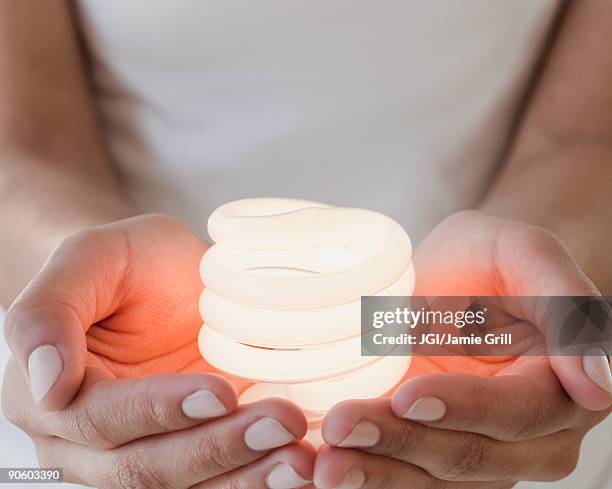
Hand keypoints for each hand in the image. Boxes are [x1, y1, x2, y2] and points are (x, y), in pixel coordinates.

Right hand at [2, 214, 314, 487]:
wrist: (166, 277)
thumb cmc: (130, 263)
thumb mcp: (91, 258)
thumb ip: (49, 311)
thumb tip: (44, 383)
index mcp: (51, 396)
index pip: (99, 418)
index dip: (159, 410)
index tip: (219, 392)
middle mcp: (90, 442)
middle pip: (145, 466)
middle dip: (216, 449)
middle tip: (280, 423)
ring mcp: (145, 452)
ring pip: (186, 487)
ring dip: (245, 477)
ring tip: (299, 459)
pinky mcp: (192, 453)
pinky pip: (218, 481)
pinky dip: (258, 478)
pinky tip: (300, 465)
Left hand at [314, 211, 610, 487]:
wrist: (455, 283)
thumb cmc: (487, 261)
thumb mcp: (523, 252)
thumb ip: (567, 306)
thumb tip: (597, 386)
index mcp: (560, 388)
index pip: (519, 413)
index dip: (466, 409)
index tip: (408, 396)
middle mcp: (529, 437)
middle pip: (470, 458)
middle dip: (403, 444)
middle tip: (340, 426)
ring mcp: (480, 453)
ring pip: (433, 481)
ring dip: (376, 474)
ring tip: (323, 464)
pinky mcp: (434, 456)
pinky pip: (404, 480)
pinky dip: (366, 475)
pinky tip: (321, 467)